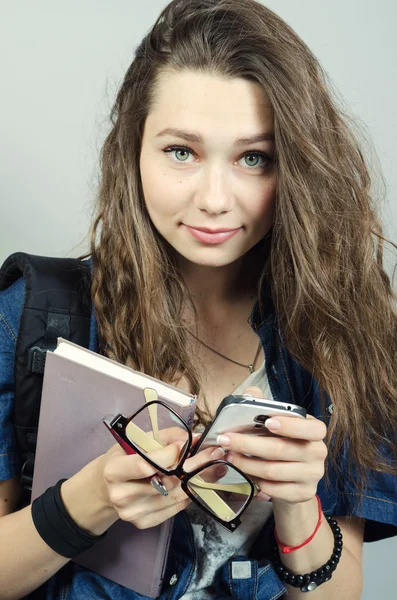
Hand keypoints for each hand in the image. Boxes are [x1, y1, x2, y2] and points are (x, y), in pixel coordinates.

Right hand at [97, 431, 210, 528]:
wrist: (107, 487)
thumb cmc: (124, 457)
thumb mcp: (137, 440)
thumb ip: (165, 437)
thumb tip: (195, 439)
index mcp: (114, 470)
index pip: (147, 465)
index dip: (170, 454)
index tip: (187, 444)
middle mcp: (121, 495)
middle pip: (165, 482)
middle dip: (192, 465)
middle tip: (214, 454)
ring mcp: (132, 512)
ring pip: (173, 496)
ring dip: (195, 480)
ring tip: (212, 467)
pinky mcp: (142, 523)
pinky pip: (173, 509)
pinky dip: (187, 495)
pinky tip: (194, 483)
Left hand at [219, 386, 327, 506]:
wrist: (294, 479)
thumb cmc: (283, 442)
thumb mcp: (276, 422)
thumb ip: (264, 405)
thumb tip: (249, 393)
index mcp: (315, 430)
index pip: (312, 428)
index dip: (290, 426)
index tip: (268, 422)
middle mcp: (318, 452)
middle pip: (281, 450)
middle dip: (248, 444)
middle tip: (226, 440)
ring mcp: (312, 475)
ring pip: (273, 471)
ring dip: (246, 464)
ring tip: (230, 456)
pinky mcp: (303, 494)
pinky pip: (273, 489)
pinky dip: (255, 481)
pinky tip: (245, 473)